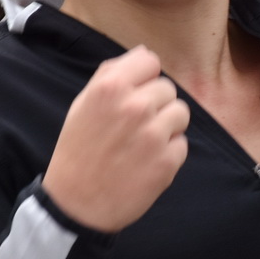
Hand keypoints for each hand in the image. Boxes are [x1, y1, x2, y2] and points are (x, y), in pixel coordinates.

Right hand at [42, 47, 189, 231]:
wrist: (77, 204)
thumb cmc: (79, 151)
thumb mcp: (83, 104)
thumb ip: (111, 74)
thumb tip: (143, 54)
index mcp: (111, 87)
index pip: (150, 61)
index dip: (145, 77)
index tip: (136, 93)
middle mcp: (135, 106)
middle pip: (168, 89)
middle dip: (156, 104)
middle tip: (134, 127)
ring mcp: (154, 134)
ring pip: (181, 114)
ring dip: (167, 127)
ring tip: (143, 143)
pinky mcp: (168, 161)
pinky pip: (182, 144)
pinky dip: (169, 153)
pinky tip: (146, 162)